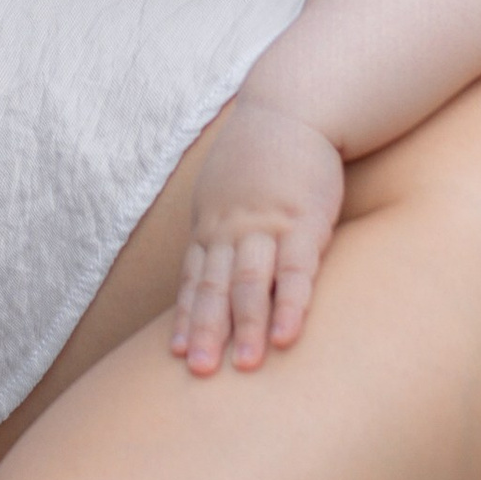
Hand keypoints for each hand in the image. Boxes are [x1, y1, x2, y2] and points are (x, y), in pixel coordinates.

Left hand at [170, 95, 345, 374]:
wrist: (294, 106)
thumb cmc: (263, 153)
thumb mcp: (227, 187)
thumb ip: (220, 224)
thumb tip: (212, 259)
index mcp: (212, 224)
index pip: (193, 279)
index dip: (186, 317)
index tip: (176, 354)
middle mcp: (232, 229)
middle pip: (213, 288)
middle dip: (206, 332)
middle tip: (199, 373)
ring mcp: (267, 226)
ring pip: (249, 284)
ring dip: (245, 327)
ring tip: (244, 367)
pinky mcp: (304, 221)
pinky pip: (296, 271)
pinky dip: (289, 306)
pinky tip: (286, 337)